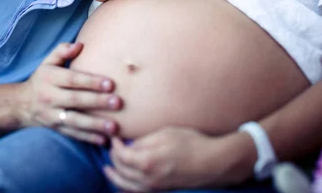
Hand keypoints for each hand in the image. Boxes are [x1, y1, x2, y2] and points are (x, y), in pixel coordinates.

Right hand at [26, 42, 121, 144]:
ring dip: (95, 125)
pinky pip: (73, 134)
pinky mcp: (56, 129)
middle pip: (76, 100)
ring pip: (75, 121)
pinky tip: (104, 140)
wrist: (20, 105)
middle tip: (118, 102)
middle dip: (97, 102)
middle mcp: (50, 98)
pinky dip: (88, 138)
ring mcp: (52, 115)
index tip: (110, 83)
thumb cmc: (42, 79)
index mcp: (49, 79)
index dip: (91, 81)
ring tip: (114, 127)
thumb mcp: (47, 63)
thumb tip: (80, 45)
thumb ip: (62, 51)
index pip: (72, 80)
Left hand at [104, 127, 255, 190]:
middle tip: (111, 149)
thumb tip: (130, 146)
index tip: (114, 137)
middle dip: (113, 159)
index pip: (121, 156)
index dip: (115, 146)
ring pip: (127, 185)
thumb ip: (144, 141)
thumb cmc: (192, 143)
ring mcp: (155, 187)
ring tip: (108, 169)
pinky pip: (138, 192)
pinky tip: (123, 185)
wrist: (214, 162)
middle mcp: (149, 178)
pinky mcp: (162, 190)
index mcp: (148, 161)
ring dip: (115, 176)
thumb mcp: (166, 134)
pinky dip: (127, 188)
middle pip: (121, 171)